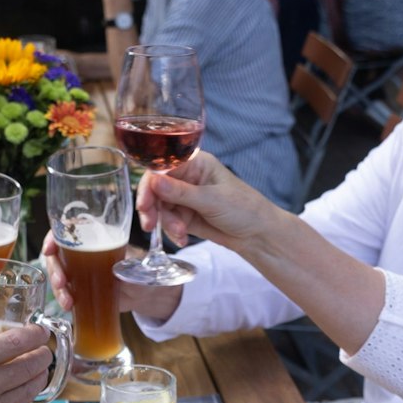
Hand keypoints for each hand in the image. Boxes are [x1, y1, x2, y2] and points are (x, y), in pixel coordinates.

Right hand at [41, 230, 179, 319]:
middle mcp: (82, 250)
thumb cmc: (141, 270)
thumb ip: (128, 267)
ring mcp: (78, 270)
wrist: (144, 292)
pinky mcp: (79, 287)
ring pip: (57, 274)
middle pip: (56, 255)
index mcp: (94, 235)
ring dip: (57, 288)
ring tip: (68, 302)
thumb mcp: (137, 265)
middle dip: (55, 269)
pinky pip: (64, 290)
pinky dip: (63, 298)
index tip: (49, 250)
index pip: (66, 230)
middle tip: (61, 283)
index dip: (52, 238)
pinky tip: (68, 306)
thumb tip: (117, 271)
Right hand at [140, 152, 287, 253]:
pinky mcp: (185, 215)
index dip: (150, 183)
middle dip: (152, 206)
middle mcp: (187, 177)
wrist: (258, 235)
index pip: (162, 166)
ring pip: (160, 207)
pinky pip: (168, 221)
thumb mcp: (212, 200)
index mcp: (196, 163)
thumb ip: (181, 192)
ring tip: (180, 233)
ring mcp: (185, 197)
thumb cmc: (244, 209)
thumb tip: (154, 181)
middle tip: (149, 224)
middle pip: (156, 188)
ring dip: (165, 222)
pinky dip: (172, 231)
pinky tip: (183, 239)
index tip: (144, 202)